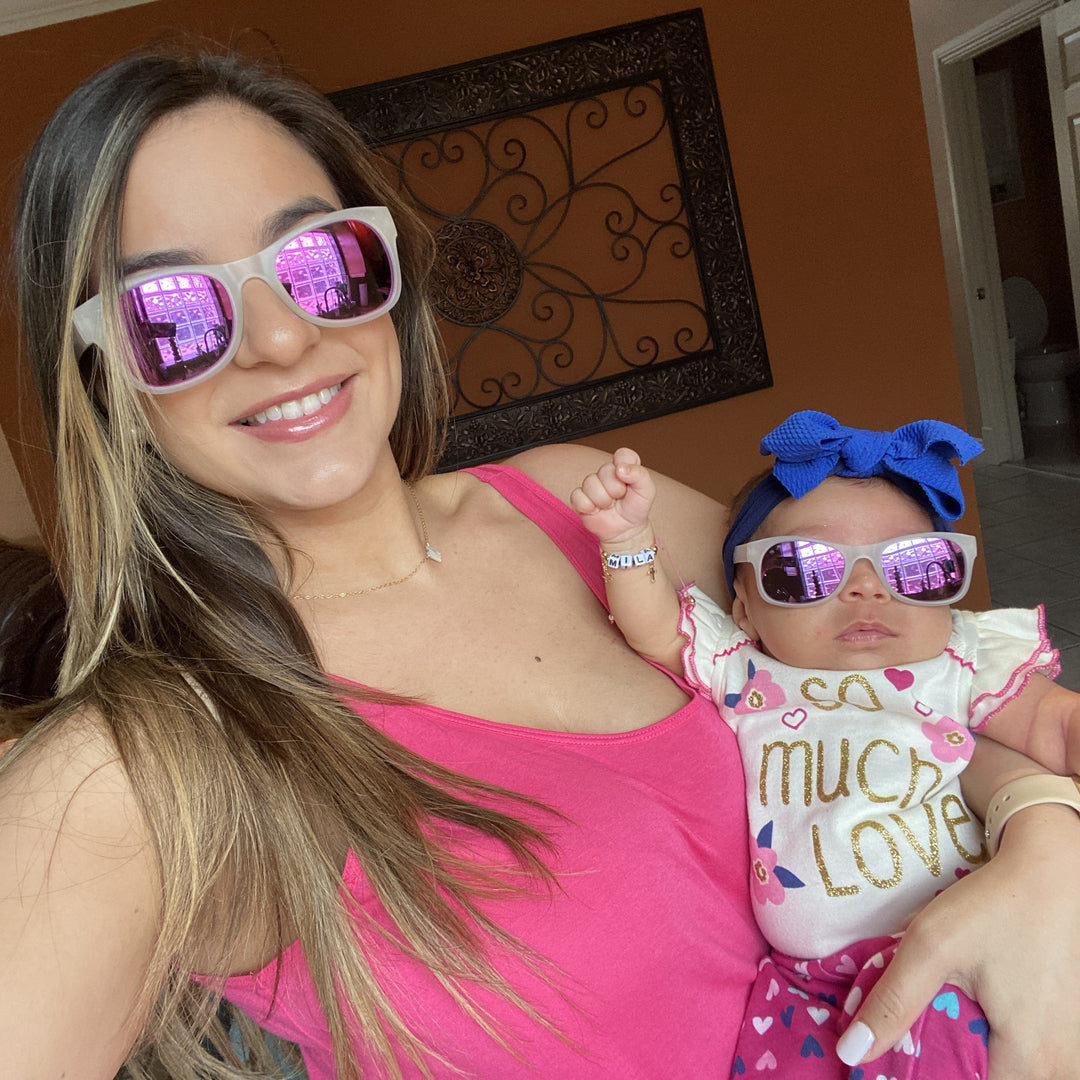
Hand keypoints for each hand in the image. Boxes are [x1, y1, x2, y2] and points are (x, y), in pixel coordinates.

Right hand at [569, 448, 655, 545]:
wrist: (626, 530)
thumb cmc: (636, 507)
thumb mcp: (647, 491)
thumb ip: (639, 474)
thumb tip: (620, 468)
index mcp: (623, 465)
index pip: (622, 454)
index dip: (625, 466)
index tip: (628, 480)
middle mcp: (606, 472)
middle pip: (605, 470)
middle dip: (616, 489)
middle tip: (620, 497)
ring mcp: (591, 484)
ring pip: (590, 484)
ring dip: (603, 500)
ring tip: (609, 505)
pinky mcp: (579, 498)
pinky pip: (577, 497)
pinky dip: (589, 507)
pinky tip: (597, 510)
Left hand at [841, 803, 1079, 1077]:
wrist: (1055, 872)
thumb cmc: (996, 906)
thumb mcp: (932, 945)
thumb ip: (893, 1002)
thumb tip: (852, 1053)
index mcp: (1030, 1060)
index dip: (926, 1077)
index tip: (896, 1056)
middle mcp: (1062, 1068)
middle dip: (948, 1065)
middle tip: (916, 1031)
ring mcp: (1072, 1054)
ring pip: (1008, 1073)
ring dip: (971, 1055)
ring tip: (940, 1020)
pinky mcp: (1071, 1037)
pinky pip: (1026, 1059)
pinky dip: (993, 1045)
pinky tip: (971, 1015)